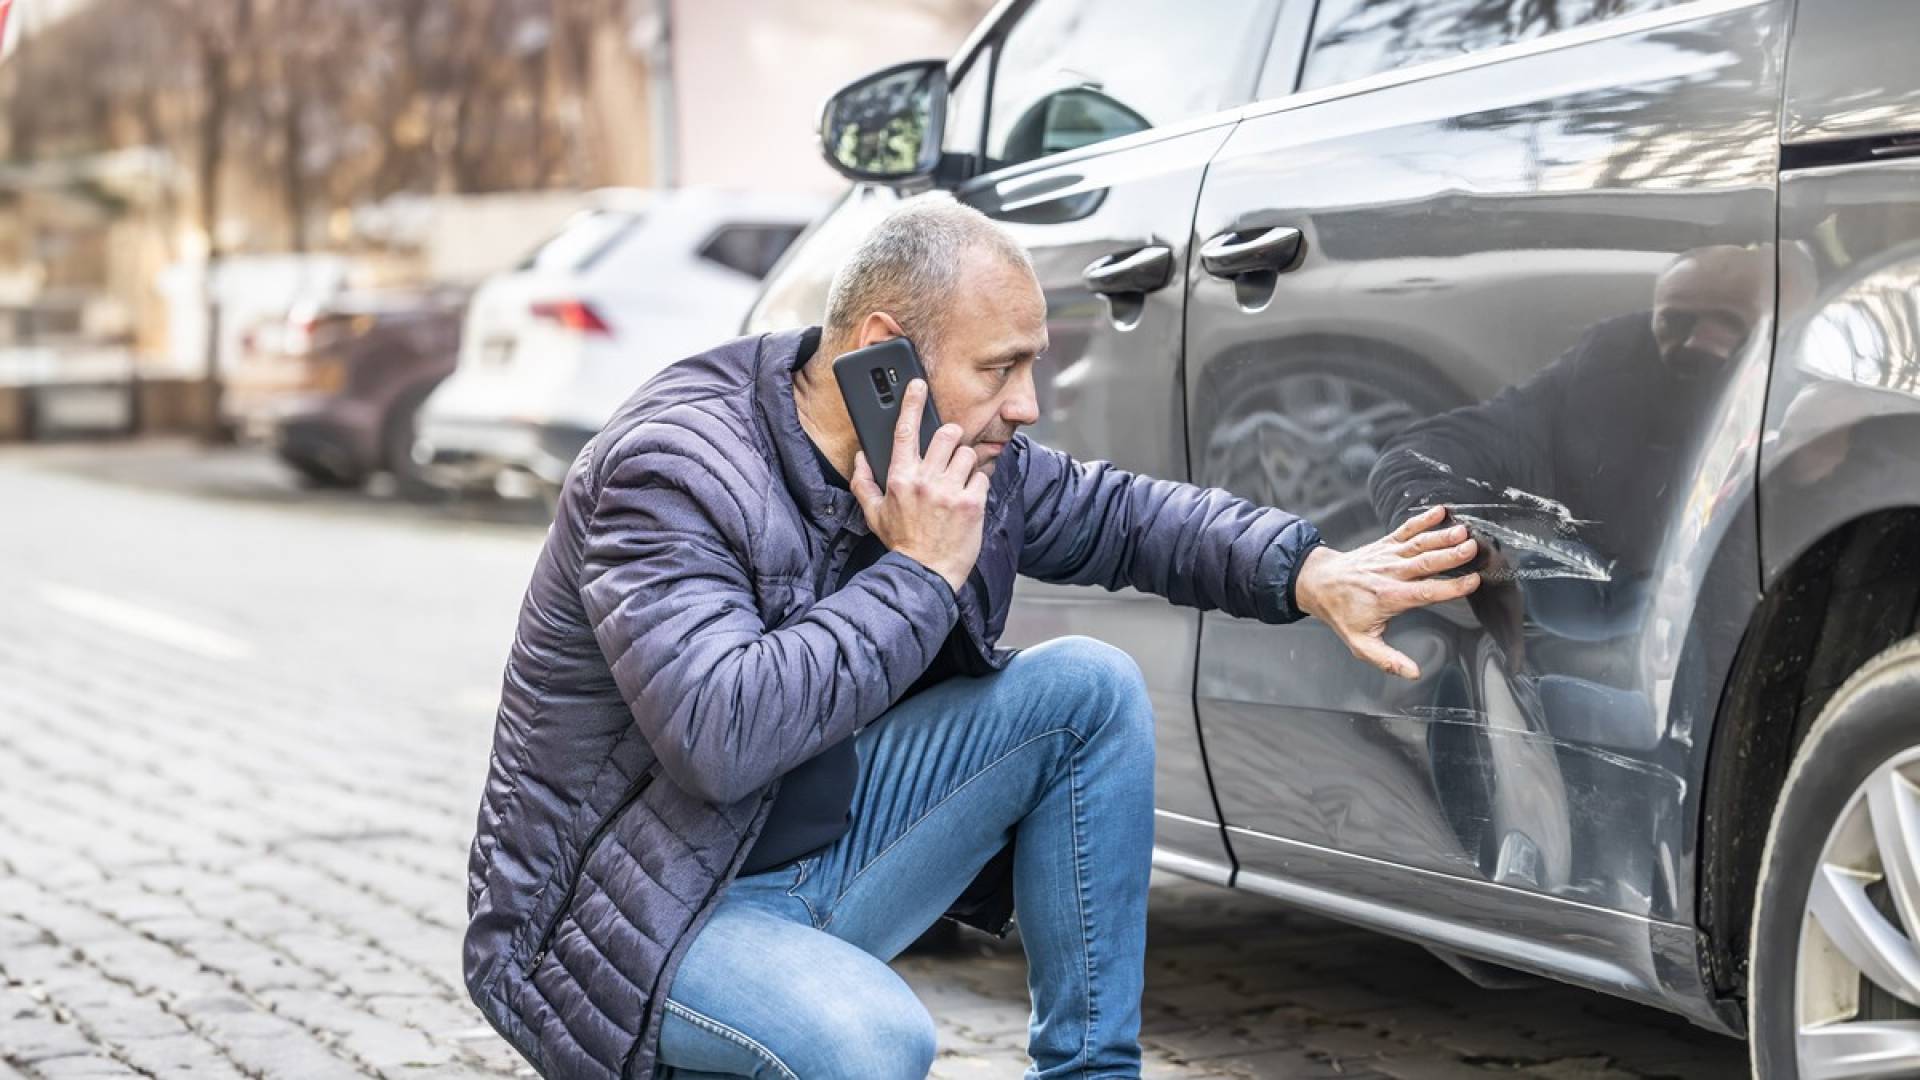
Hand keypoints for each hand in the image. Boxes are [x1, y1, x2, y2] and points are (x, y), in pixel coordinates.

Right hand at [851, 379, 987, 593]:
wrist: (925, 574)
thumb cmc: (901, 544)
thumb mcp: (873, 514)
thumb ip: (863, 482)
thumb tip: (861, 457)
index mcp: (900, 478)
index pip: (905, 431)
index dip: (912, 403)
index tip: (918, 385)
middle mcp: (925, 480)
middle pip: (947, 434)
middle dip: (951, 438)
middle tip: (948, 453)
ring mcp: (950, 491)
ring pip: (968, 453)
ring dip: (966, 464)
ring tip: (958, 482)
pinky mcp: (972, 503)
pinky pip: (982, 477)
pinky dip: (978, 485)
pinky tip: (968, 499)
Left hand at [1293, 505, 1481, 678]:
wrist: (1318, 583)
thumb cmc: (1341, 613)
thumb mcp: (1360, 643)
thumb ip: (1387, 659)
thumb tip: (1413, 673)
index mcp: (1389, 597)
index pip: (1425, 592)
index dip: (1450, 587)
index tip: (1473, 581)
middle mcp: (1390, 573)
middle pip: (1425, 563)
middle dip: (1450, 555)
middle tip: (1472, 548)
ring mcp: (1388, 556)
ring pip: (1419, 544)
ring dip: (1442, 536)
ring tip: (1464, 530)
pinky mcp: (1385, 544)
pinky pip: (1406, 529)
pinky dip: (1423, 519)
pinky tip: (1440, 511)